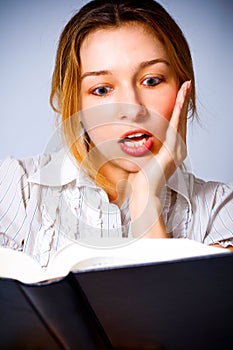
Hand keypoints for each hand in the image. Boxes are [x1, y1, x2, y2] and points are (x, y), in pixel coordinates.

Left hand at [128, 80, 191, 236]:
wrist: (142, 193)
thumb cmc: (140, 180)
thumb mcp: (140, 160)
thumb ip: (139, 148)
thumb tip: (129, 140)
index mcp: (170, 150)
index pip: (175, 125)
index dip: (177, 110)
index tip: (177, 97)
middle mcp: (177, 149)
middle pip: (181, 120)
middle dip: (183, 102)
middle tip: (186, 85)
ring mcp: (176, 149)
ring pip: (180, 120)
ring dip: (183, 102)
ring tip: (186, 86)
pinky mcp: (173, 149)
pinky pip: (176, 125)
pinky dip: (179, 111)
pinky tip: (180, 98)